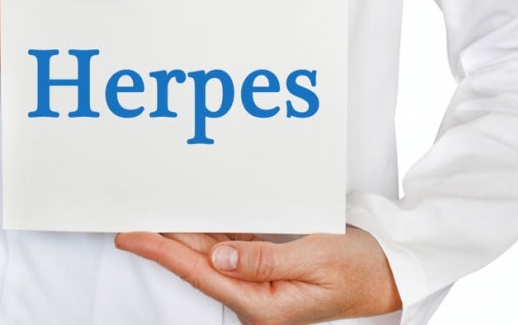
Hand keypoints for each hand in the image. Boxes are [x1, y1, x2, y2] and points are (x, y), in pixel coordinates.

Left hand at [115, 227, 400, 324]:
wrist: (386, 273)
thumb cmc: (359, 269)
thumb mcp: (317, 259)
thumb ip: (265, 261)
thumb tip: (221, 256)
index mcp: (263, 304)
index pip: (202, 273)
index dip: (163, 253)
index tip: (132, 236)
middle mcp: (254, 297)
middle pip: (199, 263)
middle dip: (163, 241)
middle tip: (131, 218)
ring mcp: (258, 284)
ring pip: (211, 254)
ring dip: (183, 235)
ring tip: (154, 213)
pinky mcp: (265, 269)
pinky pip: (230, 247)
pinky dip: (209, 231)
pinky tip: (194, 216)